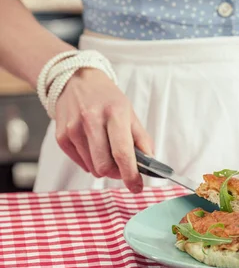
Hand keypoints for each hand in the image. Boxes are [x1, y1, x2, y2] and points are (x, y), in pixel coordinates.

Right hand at [54, 68, 153, 192]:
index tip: (137, 187)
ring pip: (92, 168)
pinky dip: (90, 161)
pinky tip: (93, 147)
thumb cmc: (108, 99)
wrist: (76, 81)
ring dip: (104, 167)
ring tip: (107, 151)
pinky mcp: (61, 136)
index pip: (122, 152)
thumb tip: (149, 164)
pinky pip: (80, 163)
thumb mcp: (130, 113)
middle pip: (104, 166)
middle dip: (117, 173)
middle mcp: (91, 120)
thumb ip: (142, 140)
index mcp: (114, 113)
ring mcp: (73, 128)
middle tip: (123, 168)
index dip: (131, 174)